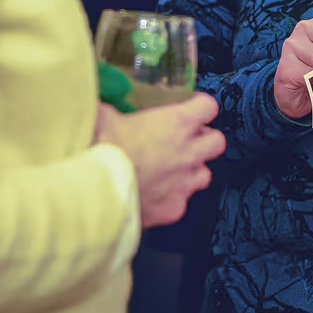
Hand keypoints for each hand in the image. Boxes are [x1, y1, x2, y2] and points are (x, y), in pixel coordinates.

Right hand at [94, 92, 225, 227]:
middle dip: (204, 140)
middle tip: (186, 140)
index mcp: (176, 123)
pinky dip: (171, 198)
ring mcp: (183, 183)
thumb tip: (98, 104)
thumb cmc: (102, 150)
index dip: (200, 106)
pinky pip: (181, 201)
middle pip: (217, 142)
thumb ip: (109, 108)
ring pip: (204, 174)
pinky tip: (153, 194)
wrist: (95, 190)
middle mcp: (187, 153)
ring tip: (170, 169)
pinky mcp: (174, 208)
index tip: (192, 107)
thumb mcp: (103, 116)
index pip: (208, 107)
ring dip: (191, 170)